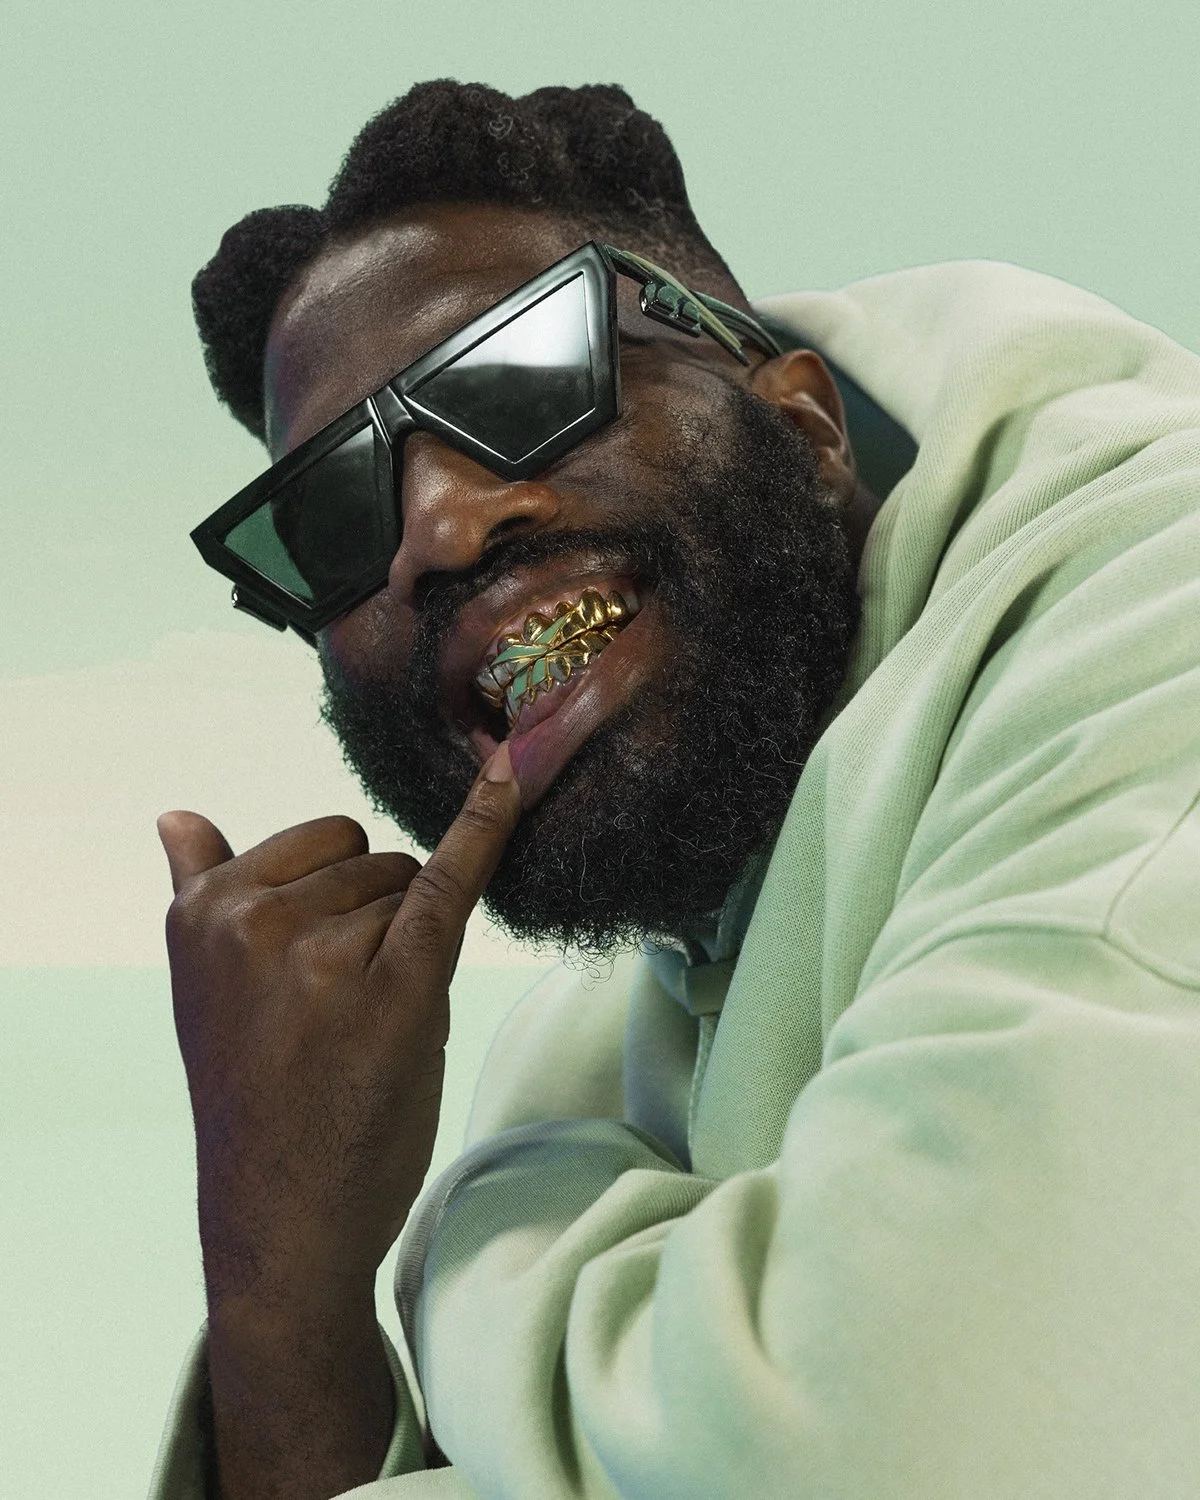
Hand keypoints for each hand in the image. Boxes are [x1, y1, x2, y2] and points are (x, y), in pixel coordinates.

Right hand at [157, 744, 519, 1310]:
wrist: (280, 1221)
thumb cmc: (255, 1100)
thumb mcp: (204, 990)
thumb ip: (201, 892)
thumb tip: (175, 814)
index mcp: (202, 911)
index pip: (323, 841)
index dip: (341, 900)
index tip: (315, 972)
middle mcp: (254, 922)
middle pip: (373, 863)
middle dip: (377, 925)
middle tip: (338, 1015)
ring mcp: (324, 954)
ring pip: (413, 893)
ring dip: (408, 952)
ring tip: (362, 1032)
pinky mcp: (395, 990)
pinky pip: (450, 885)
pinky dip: (487, 829)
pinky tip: (508, 781)